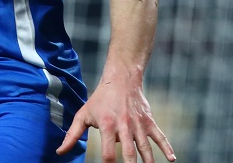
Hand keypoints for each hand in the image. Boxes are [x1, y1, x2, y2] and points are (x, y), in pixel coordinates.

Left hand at [57, 72, 175, 162]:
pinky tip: (172, 159)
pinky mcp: (149, 122)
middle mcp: (124, 126)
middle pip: (130, 153)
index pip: (109, 152)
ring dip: (149, 161)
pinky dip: (167, 147)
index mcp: (107, 126)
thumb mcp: (84, 114)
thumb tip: (60, 151)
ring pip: (145, 147)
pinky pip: (160, 136)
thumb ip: (72, 134)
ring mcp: (139, 124)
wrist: (121, 78)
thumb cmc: (100, 99)